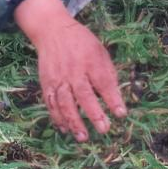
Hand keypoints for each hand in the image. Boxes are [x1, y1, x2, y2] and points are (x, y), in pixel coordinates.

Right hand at [14, 0, 126, 141]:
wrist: (53, 31)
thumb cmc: (82, 44)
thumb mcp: (100, 52)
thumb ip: (107, 74)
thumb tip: (115, 98)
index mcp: (91, 60)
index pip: (104, 82)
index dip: (113, 99)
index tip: (121, 114)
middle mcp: (73, 70)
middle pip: (84, 94)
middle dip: (94, 113)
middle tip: (104, 129)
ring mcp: (58, 78)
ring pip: (64, 102)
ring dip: (73, 121)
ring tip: (83, 137)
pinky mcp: (46, 83)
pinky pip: (51, 103)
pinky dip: (57, 117)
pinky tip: (65, 129)